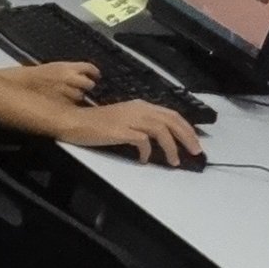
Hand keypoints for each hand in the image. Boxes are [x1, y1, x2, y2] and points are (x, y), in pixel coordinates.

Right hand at [6, 56, 97, 105]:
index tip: (96, 75)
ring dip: (77, 96)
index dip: (94, 73)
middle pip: (89, 84)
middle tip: (82, 88)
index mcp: (67, 67)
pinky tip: (65, 106)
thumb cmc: (30, 77)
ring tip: (67, 97)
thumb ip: (68, 70)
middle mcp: (70, 79)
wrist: (16, 87)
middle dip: (86, 86)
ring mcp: (66, 94)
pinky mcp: (61, 106)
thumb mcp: (52, 68)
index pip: (89, 69)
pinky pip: (71, 107)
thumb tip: (81, 74)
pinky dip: (70, 106)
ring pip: (81, 97)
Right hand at [62, 98, 203, 164]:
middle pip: (172, 121)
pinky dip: (148, 152)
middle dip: (187, 137)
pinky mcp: (121, 131)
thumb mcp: (122, 119)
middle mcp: (139, 109)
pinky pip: (143, 141)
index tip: (193, 142)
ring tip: (174, 161)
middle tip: (195, 152)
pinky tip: (145, 160)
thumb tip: (155, 139)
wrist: (73, 121)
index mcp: (141, 106)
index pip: (172, 115)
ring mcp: (130, 119)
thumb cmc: (94, 123)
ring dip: (171, 147)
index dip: (186, 128)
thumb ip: (140, 124)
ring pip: (161, 130)